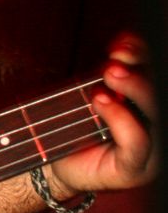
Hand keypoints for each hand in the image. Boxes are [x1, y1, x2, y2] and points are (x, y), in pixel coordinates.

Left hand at [49, 33, 158, 195]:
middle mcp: (156, 126)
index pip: (153, 74)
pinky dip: (120, 116)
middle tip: (116, 60)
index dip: (143, 54)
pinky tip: (102, 101)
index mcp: (148, 105)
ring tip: (111, 72)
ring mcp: (153, 150)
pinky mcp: (136, 168)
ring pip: (157, 112)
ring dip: (137, 87)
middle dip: (142, 70)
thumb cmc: (76, 126)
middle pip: (160, 92)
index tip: (121, 44)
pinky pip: (137, 140)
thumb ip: (111, 74)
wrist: (56, 165)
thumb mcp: (93, 93)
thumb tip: (122, 49)